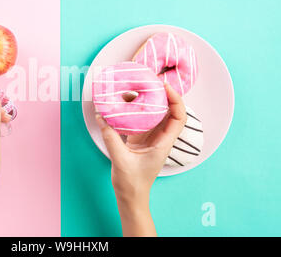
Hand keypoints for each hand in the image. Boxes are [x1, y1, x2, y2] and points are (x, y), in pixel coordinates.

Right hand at [95, 83, 185, 235]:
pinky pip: (138, 121)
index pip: (178, 117)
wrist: (130, 197)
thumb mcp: (121, 160)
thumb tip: (102, 118)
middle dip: (160, 95)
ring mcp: (149, 138)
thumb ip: (111, 138)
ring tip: (131, 90)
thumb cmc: (132, 184)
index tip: (164, 87)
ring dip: (143, 102)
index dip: (175, 100)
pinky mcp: (138, 140)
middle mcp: (159, 138)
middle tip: (147, 82)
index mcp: (163, 143)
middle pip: (167, 111)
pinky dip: (131, 112)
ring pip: (151, 115)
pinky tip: (121, 106)